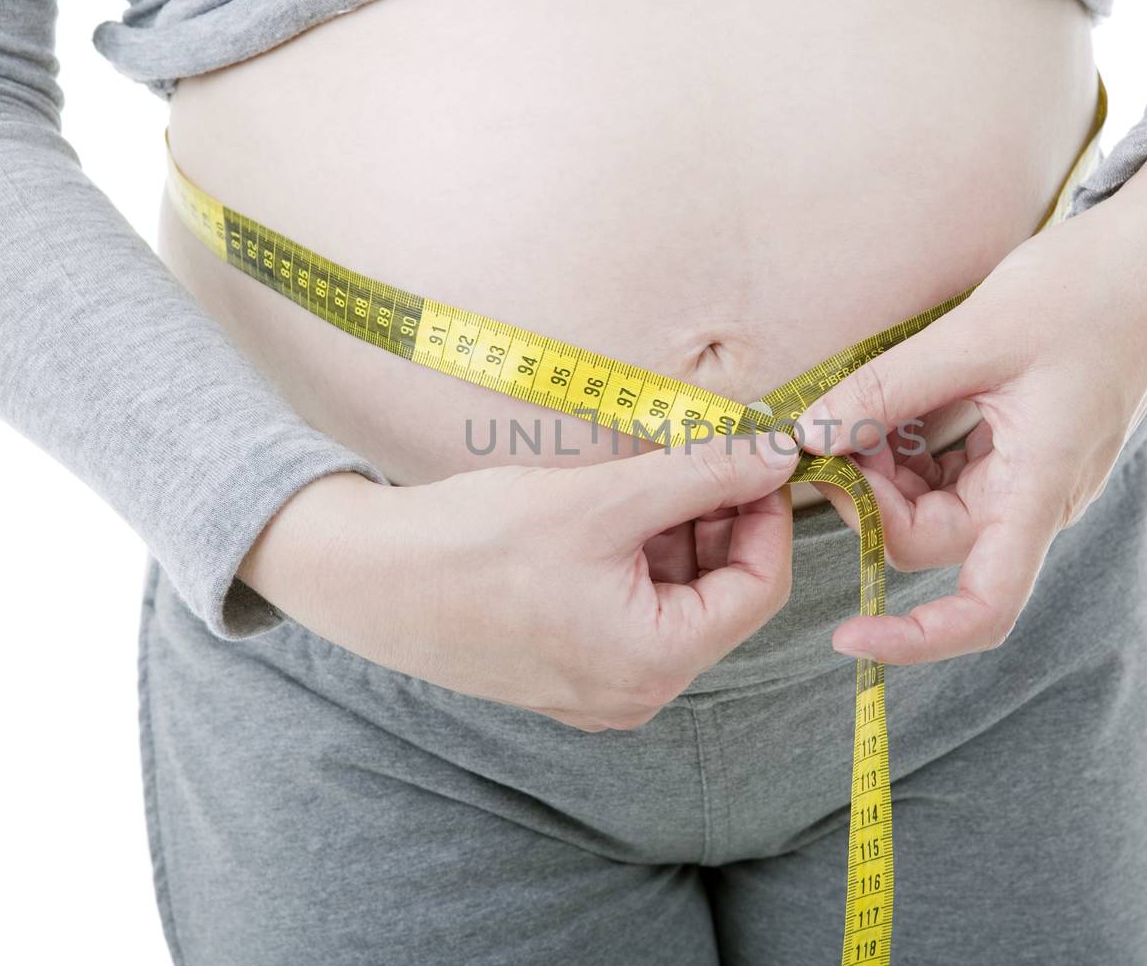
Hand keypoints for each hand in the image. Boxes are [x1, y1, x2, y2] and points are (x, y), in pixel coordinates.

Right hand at [239, 432, 796, 729]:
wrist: (364, 578)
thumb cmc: (475, 544)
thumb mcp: (603, 499)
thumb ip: (702, 476)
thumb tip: (782, 453)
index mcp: (655, 665)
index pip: (760, 587)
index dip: (767, 513)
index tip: (755, 455)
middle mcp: (635, 693)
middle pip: (718, 594)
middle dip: (715, 519)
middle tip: (695, 453)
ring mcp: (598, 689)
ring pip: (673, 598)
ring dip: (673, 534)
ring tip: (635, 479)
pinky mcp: (565, 671)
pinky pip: (629, 610)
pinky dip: (632, 557)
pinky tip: (601, 511)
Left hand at [795, 141, 1146, 664]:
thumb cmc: (1087, 290)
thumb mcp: (974, 335)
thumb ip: (886, 391)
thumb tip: (808, 438)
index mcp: (1038, 488)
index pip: (984, 606)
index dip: (916, 639)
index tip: (846, 637)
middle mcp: (1037, 498)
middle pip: (931, 542)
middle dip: (871, 498)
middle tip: (837, 427)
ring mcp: (1030, 476)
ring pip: (933, 507)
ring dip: (886, 471)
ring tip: (867, 403)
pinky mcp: (1021, 449)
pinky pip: (949, 473)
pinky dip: (909, 448)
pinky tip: (896, 400)